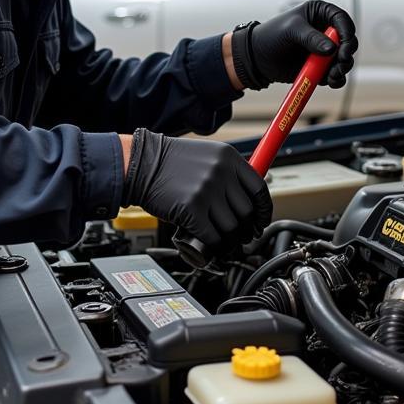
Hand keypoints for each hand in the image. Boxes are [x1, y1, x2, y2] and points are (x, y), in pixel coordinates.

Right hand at [122, 129, 271, 249]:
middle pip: (247, 213)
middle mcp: (221, 173)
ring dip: (230, 242)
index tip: (260, 221)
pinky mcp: (191, 210)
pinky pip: (213, 237)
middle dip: (246, 230)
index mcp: (228, 158)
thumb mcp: (206, 156)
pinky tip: (211, 246)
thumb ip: (227, 174)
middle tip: (241, 237)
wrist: (140, 163)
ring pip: (232, 228)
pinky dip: (215, 246)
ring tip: (225, 243)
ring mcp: (206, 191)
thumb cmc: (170, 162)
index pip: (259, 189)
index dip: (263, 211)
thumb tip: (246, 201)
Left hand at [232, 1, 357, 89]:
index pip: (341, 19)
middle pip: (347, 42)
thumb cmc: (271, 35)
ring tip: (332, 75)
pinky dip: (336, 79)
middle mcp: (326, 32)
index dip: (347, 31)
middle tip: (340, 62)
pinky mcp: (321, 67)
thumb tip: (331, 49)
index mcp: (320, 14)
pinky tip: (331, 81)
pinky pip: (335, 74)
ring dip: (342, 68)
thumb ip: (311, 38)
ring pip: (344, 60)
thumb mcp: (291, 30)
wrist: (257, 58)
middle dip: (347, 53)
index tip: (346, 43)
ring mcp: (324, 51)